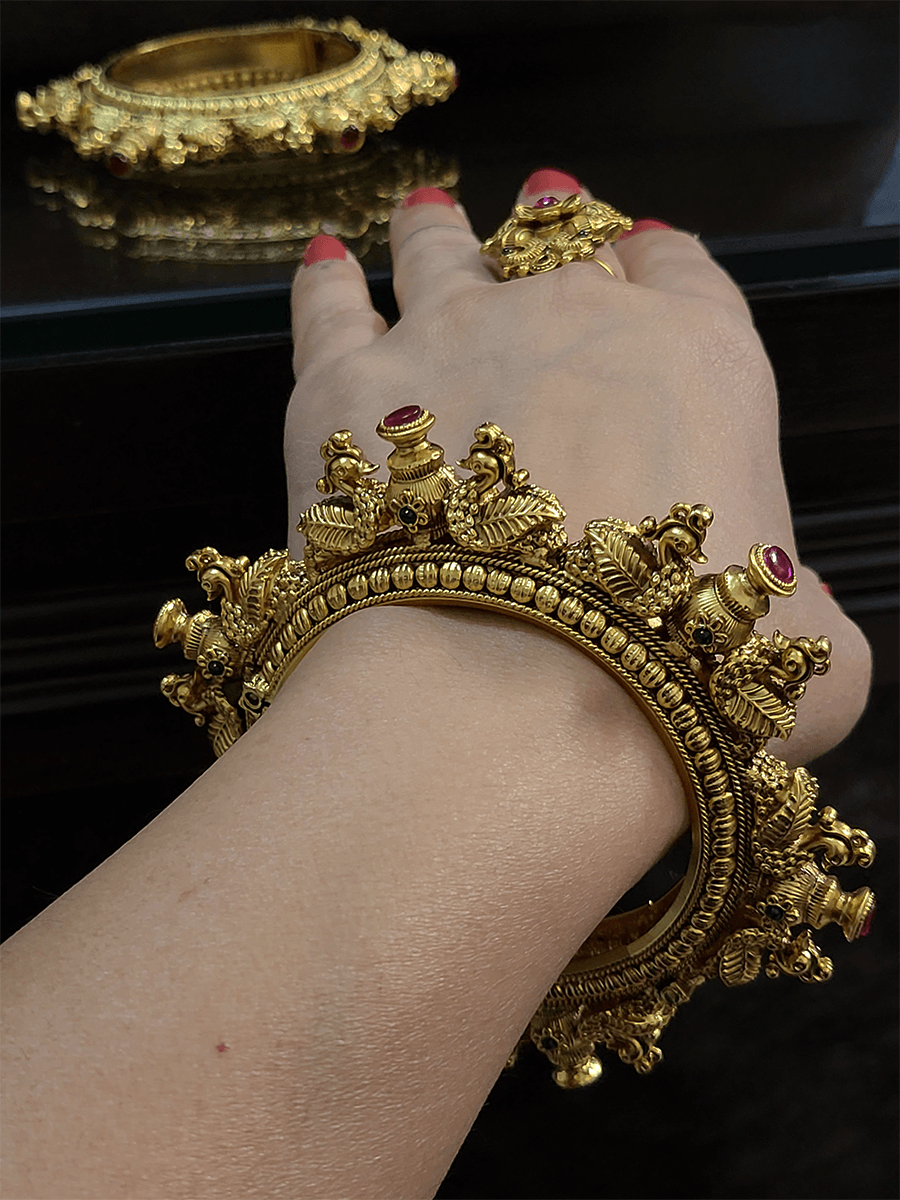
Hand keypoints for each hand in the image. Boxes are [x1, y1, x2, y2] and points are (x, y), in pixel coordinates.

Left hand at [287, 172, 870, 763]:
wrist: (515, 699)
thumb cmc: (678, 677)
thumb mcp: (805, 659)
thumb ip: (801, 607)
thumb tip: (786, 592)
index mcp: (696, 361)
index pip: (680, 273)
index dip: (657, 263)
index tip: (638, 256)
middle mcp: (569, 321)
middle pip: (557, 251)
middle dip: (551, 236)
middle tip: (536, 215)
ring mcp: (447, 340)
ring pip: (439, 252)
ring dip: (436, 232)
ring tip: (427, 215)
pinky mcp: (344, 389)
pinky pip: (329, 305)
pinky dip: (326, 283)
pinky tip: (327, 265)